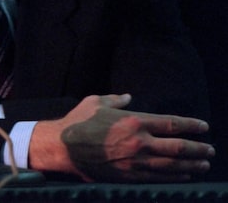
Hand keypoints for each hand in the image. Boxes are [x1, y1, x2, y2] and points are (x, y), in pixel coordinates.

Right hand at [29, 94, 213, 181]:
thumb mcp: (96, 102)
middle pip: (179, 147)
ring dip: (192, 165)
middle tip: (210, 149)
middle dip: (198, 149)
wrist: (63, 147)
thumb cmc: (78, 121)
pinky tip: (184, 175)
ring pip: (173, 165)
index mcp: (134, 121)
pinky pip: (159, 177)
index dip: (191, 125)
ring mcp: (136, 161)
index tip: (203, 127)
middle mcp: (140, 142)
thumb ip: (116, 99)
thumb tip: (128, 96)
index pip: (172, 124)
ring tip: (204, 164)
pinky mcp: (130, 175)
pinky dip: (175, 176)